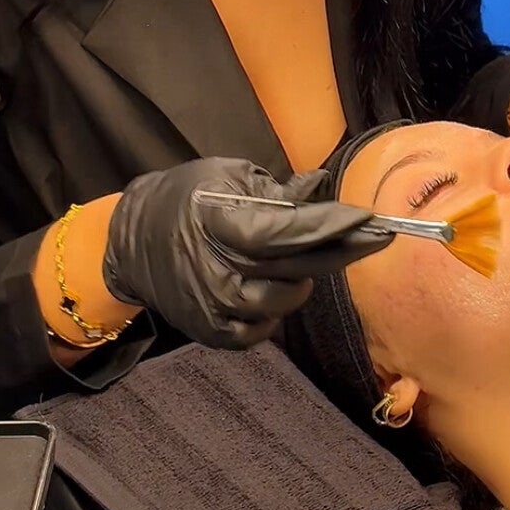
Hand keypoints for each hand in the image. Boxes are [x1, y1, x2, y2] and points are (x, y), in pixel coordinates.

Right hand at [102, 158, 391, 348]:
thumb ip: (276, 190)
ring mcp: (214, 306)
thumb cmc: (187, 200)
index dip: (330, 227)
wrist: (132, 242)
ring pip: (286, 301)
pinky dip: (277, 309)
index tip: (368, 218)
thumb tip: (322, 187)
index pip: (286, 233)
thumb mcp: (226, 177)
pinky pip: (266, 328)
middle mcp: (216, 270)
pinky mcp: (213, 333)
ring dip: (302, 280)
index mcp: (219, 223)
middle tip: (377, 236)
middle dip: (342, 251)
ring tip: (298, 260)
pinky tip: (271, 284)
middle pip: (296, 269)